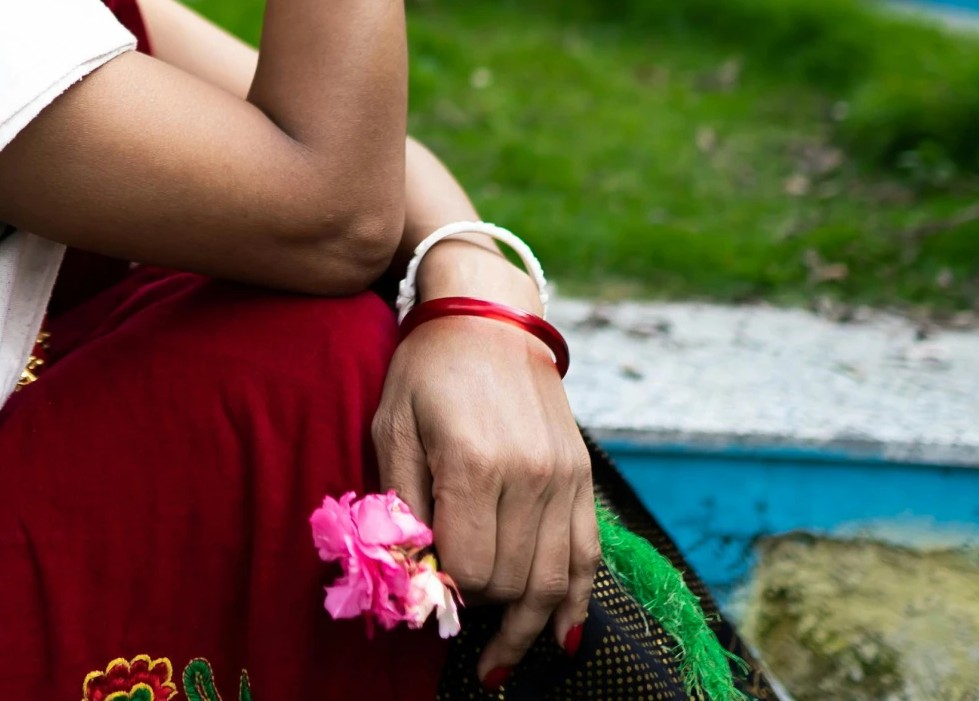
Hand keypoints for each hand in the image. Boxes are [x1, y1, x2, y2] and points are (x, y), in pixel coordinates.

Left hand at [371, 264, 597, 685]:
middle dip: (480, 610)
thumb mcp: (391, 427)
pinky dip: (576, 602)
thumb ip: (399, 504)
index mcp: (474, 462)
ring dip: (528, 630)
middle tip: (451, 617)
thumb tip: (409, 577)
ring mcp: (564, 477)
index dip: (444, 593)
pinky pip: (587, 556)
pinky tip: (560, 639)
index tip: (424, 592)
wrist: (487, 314)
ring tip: (498, 664)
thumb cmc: (425, 371)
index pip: (469, 569)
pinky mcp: (582, 477)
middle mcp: (529, 474)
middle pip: (513, 582)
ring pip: (555, 582)